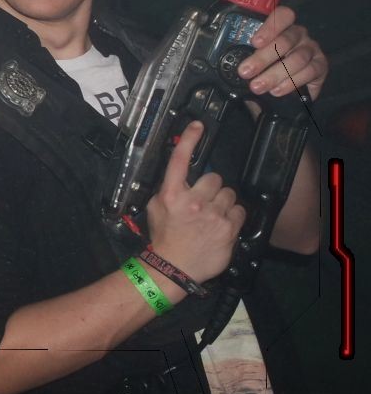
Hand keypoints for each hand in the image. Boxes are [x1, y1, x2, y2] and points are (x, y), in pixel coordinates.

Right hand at [146, 122, 244, 284]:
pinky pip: (239, 211)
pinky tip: (222, 225)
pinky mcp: (229, 229)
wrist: (173, 267)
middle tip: (205, 201)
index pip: (180, 159)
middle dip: (212, 187)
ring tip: (214, 215)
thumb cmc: (164, 236)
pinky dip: (233, 216)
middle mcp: (193, 201)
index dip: (190, 139)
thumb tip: (179, 172)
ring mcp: (213, 215)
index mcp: (171, 194)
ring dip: (223, 202)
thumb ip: (168, 189)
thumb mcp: (155, 208)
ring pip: (230, 194)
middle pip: (214, 178)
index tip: (198, 125)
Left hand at [237, 4, 327, 100]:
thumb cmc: (270, 67)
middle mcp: (299, 35)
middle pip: (285, 40)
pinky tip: (277, 90)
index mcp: (282, 27)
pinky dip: (291, 82)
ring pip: (297, 58)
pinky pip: (310, 71)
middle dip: (263, 58)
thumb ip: (249, 58)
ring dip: (275, 74)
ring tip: (258, 86)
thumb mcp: (256, 60)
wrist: (293, 88)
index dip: (270, 27)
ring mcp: (312, 49)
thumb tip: (237, 68)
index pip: (282, 16)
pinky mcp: (321, 65)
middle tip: (246, 72)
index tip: (254, 42)